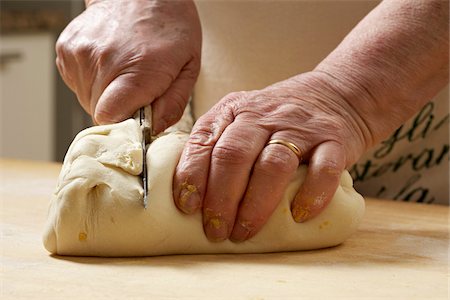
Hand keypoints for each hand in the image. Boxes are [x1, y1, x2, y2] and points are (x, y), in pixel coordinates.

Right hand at [56, 0, 200, 131]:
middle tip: (137, 90)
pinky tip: (110, 64)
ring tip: (124, 72)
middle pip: (99, 113)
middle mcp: (103, 61)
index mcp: (137, 70)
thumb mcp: (189, 67)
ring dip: (105, 95)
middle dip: (119, 110)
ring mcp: (80, 53)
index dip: (124, 125)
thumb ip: (173, 104)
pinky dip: (93, 81)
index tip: (137, 120)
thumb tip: (152, 130)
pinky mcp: (67, 48)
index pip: (110, 118)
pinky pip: (77, 83)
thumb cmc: (170, 26)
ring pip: (87, 99)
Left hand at [173, 72, 370, 241]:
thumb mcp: (242, 119)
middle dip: (220, 198)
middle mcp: (263, 115)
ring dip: (255, 205)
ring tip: (244, 232)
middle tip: (216, 230)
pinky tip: (299, 216)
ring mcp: (300, 128)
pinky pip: (324, 169)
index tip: (187, 207)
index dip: (192, 175)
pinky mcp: (334, 140)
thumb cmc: (277, 120)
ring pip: (273, 165)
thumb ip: (218, 145)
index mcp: (234, 111)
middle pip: (234, 155)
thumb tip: (189, 196)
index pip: (205, 141)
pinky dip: (312, 195)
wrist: (333, 94)